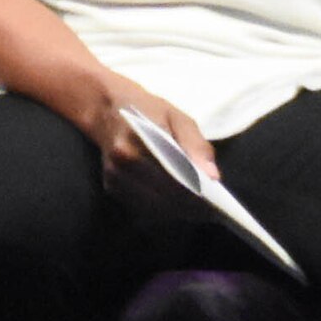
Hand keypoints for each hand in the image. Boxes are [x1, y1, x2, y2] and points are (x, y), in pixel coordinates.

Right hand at [78, 72, 212, 214]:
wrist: (107, 109)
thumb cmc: (148, 110)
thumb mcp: (177, 117)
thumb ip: (196, 145)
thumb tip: (213, 177)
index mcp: (139, 138)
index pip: (172, 175)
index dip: (194, 191)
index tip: (213, 200)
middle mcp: (122, 160)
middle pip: (162, 195)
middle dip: (188, 206)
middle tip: (211, 211)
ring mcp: (114, 176)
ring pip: (152, 206)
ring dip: (176, 211)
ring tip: (198, 212)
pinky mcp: (111, 187)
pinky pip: (141, 207)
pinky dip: (161, 210)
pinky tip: (178, 207)